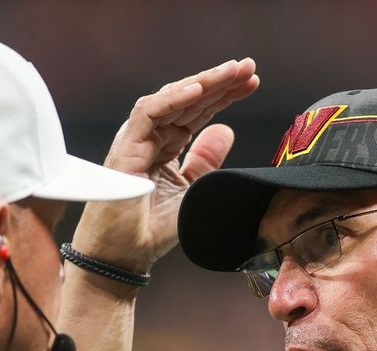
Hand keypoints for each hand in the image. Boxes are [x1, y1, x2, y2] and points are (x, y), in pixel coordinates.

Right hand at [72, 58, 258, 272]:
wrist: (123, 256)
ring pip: (170, 99)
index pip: (198, 111)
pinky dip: (173, 99)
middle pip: (188, 99)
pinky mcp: (125, 148)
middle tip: (248, 67)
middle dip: (219, 81)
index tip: (253, 83)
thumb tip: (226, 130)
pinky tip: (198, 90)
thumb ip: (205, 160)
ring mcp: (137, 140)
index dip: (225, 95)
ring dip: (202, 83)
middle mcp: (151, 137)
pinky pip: (148, 113)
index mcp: (165, 145)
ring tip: (231, 72)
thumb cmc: (150, 230)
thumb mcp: (192, 191)